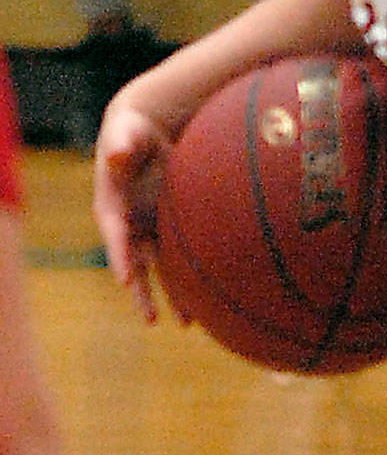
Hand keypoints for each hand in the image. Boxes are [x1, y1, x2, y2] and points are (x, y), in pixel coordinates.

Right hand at [92, 97, 175, 319]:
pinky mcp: (169, 226)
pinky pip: (179, 255)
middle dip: (142, 292)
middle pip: (135, 264)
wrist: (146, 130)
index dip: (119, 257)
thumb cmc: (132, 131)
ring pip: (159, 267)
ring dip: (171, 294)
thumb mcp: (125, 133)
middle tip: (150, 320)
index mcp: (112, 205)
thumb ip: (121, 143)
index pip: (114, 235)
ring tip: (188, 324)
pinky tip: (208, 299)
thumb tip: (114, 154)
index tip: (125, 280)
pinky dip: (189, 276)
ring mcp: (149, 227)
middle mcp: (128, 223)